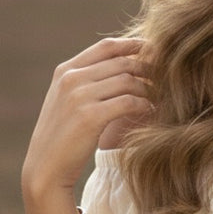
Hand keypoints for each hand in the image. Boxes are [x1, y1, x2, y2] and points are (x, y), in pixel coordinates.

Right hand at [22, 37, 152, 213]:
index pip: (107, 46)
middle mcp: (71, 79)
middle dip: (149, 68)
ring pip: (129, 81)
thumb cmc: (64, 136)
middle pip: (122, 62)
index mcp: (66, 71)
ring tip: (161, 96)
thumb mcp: (69, 100)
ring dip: (150, 88)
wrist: (45, 168)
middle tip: (167, 77)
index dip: (135, 45)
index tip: (154, 49)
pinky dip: (145, 105)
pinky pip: (129, 102)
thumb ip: (89, 81)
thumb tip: (126, 64)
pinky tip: (152, 111)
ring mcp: (78, 96)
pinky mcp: (90, 116)